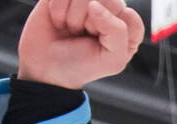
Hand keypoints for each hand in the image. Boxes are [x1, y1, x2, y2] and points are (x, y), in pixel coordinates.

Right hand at [19, 0, 145, 90]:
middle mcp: (110, 8)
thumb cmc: (81, 64)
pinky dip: (57, 8)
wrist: (46, 65)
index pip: (130, 17)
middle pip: (108, 0)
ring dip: (73, 17)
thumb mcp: (112, 60)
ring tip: (71, 28)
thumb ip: (117, 32)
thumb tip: (94, 4)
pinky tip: (59, 20)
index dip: (113, 30)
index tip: (102, 42)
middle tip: (83, 35)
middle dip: (90, 23)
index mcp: (129, 28)